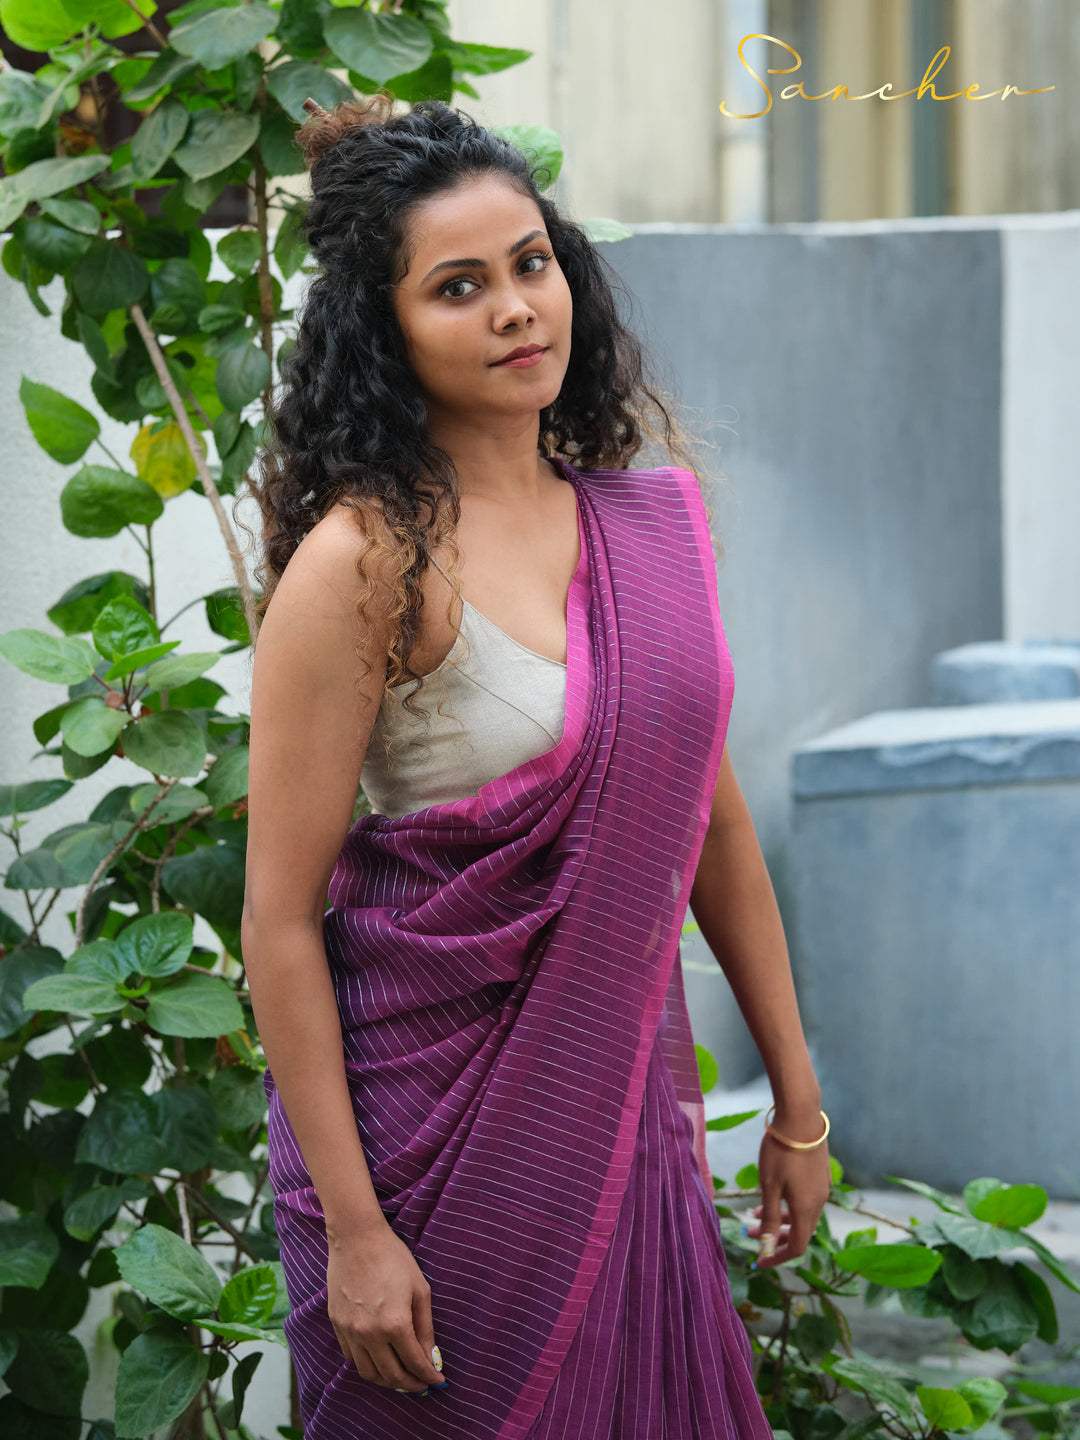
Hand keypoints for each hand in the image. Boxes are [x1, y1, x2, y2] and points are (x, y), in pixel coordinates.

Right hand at [326, 1219, 447, 1393]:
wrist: (356, 1237)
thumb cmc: (393, 1257)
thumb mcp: (419, 1289)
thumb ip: (425, 1328)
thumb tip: (431, 1357)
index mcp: (394, 1324)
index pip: (414, 1363)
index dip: (429, 1376)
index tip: (438, 1381)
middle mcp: (370, 1334)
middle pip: (391, 1376)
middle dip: (410, 1385)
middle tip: (422, 1385)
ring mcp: (350, 1331)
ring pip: (368, 1373)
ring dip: (387, 1381)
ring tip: (401, 1377)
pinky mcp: (336, 1324)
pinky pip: (351, 1358)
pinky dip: (367, 1366)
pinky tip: (379, 1360)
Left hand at [746, 1111, 832, 1267]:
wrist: (801, 1117)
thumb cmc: (781, 1152)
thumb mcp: (769, 1185)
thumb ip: (769, 1217)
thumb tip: (767, 1244)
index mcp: (807, 1209)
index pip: (797, 1247)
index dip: (777, 1257)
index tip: (758, 1260)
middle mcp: (819, 1202)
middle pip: (799, 1232)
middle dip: (774, 1236)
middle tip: (749, 1233)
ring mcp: (821, 1187)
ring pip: (800, 1214)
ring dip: (778, 1218)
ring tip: (753, 1211)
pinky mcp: (819, 1174)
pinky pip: (804, 1200)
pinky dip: (787, 1204)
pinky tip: (771, 1193)